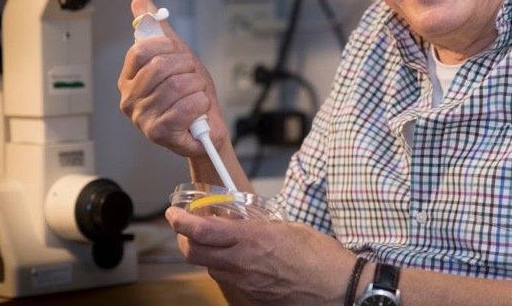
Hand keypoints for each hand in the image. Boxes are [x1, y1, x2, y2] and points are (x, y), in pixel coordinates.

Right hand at [117, 0, 231, 157]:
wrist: (208, 127)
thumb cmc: (190, 93)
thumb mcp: (176, 54)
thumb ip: (157, 29)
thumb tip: (140, 0)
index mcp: (129, 77)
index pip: (142, 49)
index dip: (169, 48)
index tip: (181, 57)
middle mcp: (129, 98)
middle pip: (161, 66)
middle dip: (188, 68)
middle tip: (193, 78)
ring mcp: (141, 118)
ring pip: (178, 86)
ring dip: (197, 87)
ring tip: (196, 95)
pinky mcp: (158, 133)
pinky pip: (187, 106)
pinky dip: (201, 103)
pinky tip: (198, 109)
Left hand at [166, 206, 353, 305]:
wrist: (337, 288)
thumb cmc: (321, 257)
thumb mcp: (290, 228)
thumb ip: (262, 226)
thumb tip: (246, 223)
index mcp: (253, 239)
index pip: (203, 230)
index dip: (181, 222)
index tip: (173, 214)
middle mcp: (244, 263)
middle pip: (195, 252)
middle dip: (186, 238)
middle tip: (187, 228)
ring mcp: (246, 285)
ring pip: (210, 269)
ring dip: (207, 254)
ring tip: (217, 243)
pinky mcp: (253, 299)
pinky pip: (230, 283)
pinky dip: (227, 270)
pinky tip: (240, 262)